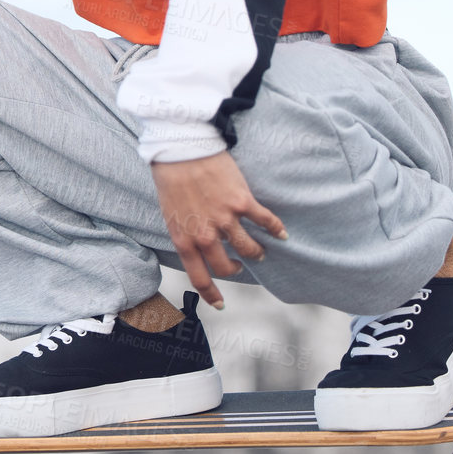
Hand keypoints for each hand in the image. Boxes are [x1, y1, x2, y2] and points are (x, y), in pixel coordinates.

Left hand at [150, 151, 286, 309]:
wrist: (181, 149)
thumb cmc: (171, 179)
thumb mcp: (171, 215)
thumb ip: (185, 234)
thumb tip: (199, 248)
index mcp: (184, 240)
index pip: (199, 278)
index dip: (212, 295)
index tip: (221, 304)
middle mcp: (205, 235)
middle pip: (227, 267)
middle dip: (235, 268)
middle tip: (238, 263)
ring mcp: (225, 219)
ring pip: (249, 249)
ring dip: (256, 252)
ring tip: (259, 250)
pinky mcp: (242, 202)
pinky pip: (265, 221)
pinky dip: (276, 229)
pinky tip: (282, 234)